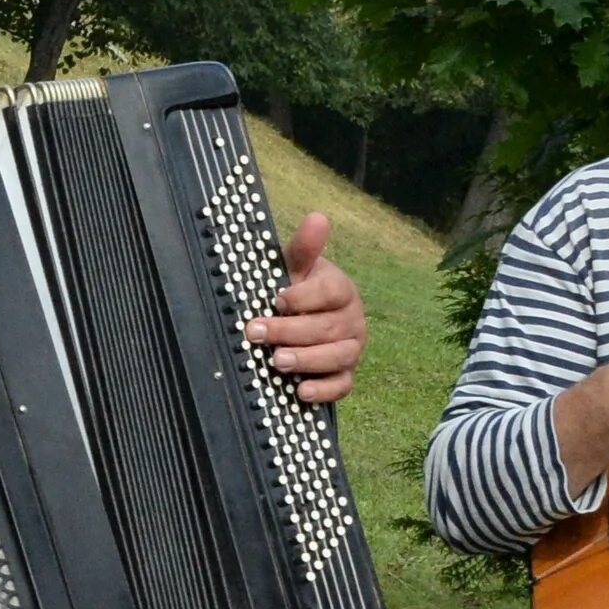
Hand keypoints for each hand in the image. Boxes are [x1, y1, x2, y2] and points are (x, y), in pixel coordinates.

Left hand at [254, 212, 364, 401]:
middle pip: (327, 327)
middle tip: (256, 333)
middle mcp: (352, 320)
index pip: (331, 291)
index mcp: (341, 290)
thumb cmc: (296, 291)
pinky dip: (322, 391)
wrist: (304, 321)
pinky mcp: (345, 374)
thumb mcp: (295, 269)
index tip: (276, 298)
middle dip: (289, 331)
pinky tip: (300, 392)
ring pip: (337, 357)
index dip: (304, 296)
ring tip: (277, 361)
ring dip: (306, 360)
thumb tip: (317, 217)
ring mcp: (351, 349)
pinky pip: (341, 386)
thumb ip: (303, 248)